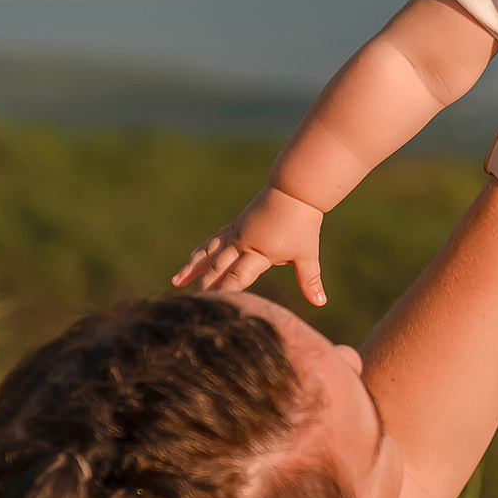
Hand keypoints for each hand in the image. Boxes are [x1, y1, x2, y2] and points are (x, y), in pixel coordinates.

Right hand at [172, 186, 328, 303]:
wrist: (294, 190)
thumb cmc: (302, 223)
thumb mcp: (307, 254)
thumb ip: (310, 280)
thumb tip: (320, 302)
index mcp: (257, 253)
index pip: (235, 278)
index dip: (222, 292)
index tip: (208, 307)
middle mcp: (242, 243)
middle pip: (217, 267)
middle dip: (203, 286)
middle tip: (188, 304)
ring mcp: (236, 233)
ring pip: (209, 252)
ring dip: (193, 267)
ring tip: (176, 281)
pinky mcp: (236, 225)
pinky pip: (215, 241)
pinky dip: (203, 251)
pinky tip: (194, 258)